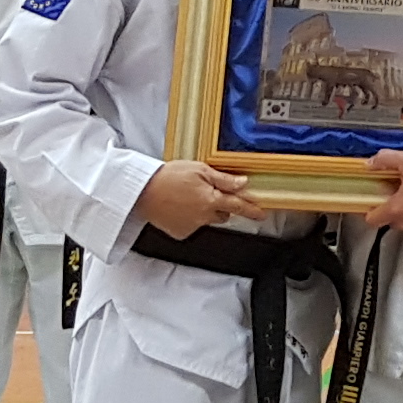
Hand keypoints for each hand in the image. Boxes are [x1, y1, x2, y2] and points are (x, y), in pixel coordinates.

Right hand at [138, 160, 268, 236]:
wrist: (142, 191)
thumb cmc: (168, 176)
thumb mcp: (199, 170)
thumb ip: (223, 179)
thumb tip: (243, 184)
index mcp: (210, 199)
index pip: (237, 206)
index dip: (251, 209)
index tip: (261, 214)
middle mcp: (204, 216)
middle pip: (222, 214)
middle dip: (220, 205)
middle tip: (206, 192)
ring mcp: (192, 226)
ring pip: (207, 220)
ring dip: (204, 211)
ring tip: (187, 196)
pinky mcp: (180, 233)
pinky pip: (192, 226)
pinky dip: (189, 218)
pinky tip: (178, 206)